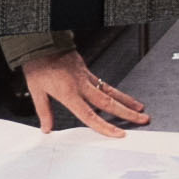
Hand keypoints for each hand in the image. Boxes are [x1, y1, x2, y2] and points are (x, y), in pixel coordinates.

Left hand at [20, 45, 145, 135]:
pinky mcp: (87, 71)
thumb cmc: (39, 65)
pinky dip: (115, 93)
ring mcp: (86, 78)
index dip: (105, 126)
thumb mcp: (36, 90)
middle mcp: (81, 86)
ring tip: (140, 109)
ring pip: (111, 92)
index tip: (119, 134)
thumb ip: (44, 111)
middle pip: (108, 103)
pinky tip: (122, 98)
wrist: (43, 43)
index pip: (89, 114)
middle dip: (128, 113)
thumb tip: (46, 129)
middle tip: (143, 119)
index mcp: (68, 93)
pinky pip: (104, 84)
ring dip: (127, 101)